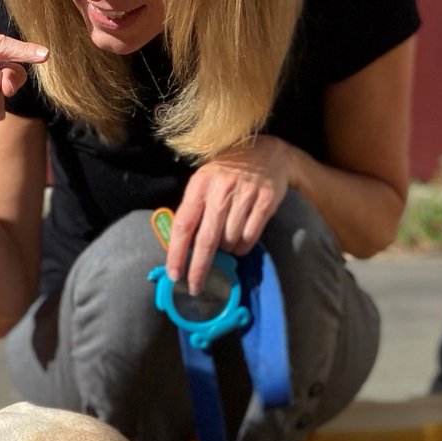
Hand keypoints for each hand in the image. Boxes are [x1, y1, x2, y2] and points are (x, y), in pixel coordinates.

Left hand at [166, 136, 294, 293]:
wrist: (268, 151)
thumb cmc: (227, 173)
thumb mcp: (204, 182)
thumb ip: (193, 210)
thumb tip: (180, 250)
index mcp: (200, 184)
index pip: (183, 225)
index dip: (176, 253)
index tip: (174, 274)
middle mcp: (222, 189)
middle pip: (206, 241)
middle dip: (199, 269)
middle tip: (194, 287)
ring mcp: (245, 194)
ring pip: (229, 242)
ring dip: (226, 252)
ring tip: (226, 241)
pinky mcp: (266, 200)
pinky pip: (249, 238)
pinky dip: (242, 247)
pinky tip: (240, 240)